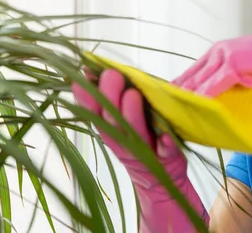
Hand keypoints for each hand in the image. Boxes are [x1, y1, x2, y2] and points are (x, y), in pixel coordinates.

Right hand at [72, 69, 207, 231]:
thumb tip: (94, 68)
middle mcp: (124, 143)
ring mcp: (145, 153)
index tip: (83, 75)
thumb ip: (113, 97)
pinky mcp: (168, 160)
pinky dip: (165, 145)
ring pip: (134, 136)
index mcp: (112, 130)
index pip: (94, 112)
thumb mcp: (125, 120)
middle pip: (112, 122)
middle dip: (109, 99)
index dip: (86, 96)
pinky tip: (166, 136)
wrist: (163, 183)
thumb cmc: (144, 140)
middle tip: (111, 75)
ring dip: (132, 117)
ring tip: (133, 95)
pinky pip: (166, 153)